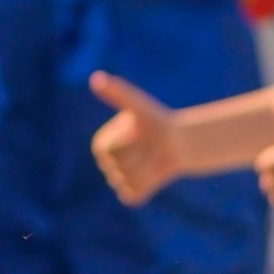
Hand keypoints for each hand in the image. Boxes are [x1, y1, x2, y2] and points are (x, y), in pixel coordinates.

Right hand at [89, 70, 180, 205]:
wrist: (177, 140)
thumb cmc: (155, 120)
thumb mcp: (137, 105)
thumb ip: (118, 92)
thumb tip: (97, 78)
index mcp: (100, 145)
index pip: (111, 151)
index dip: (130, 140)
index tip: (137, 131)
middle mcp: (105, 165)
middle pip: (123, 167)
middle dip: (143, 155)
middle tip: (149, 145)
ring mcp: (117, 181)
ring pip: (133, 181)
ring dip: (150, 169)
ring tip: (154, 158)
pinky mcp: (131, 195)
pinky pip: (137, 195)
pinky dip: (150, 184)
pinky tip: (155, 173)